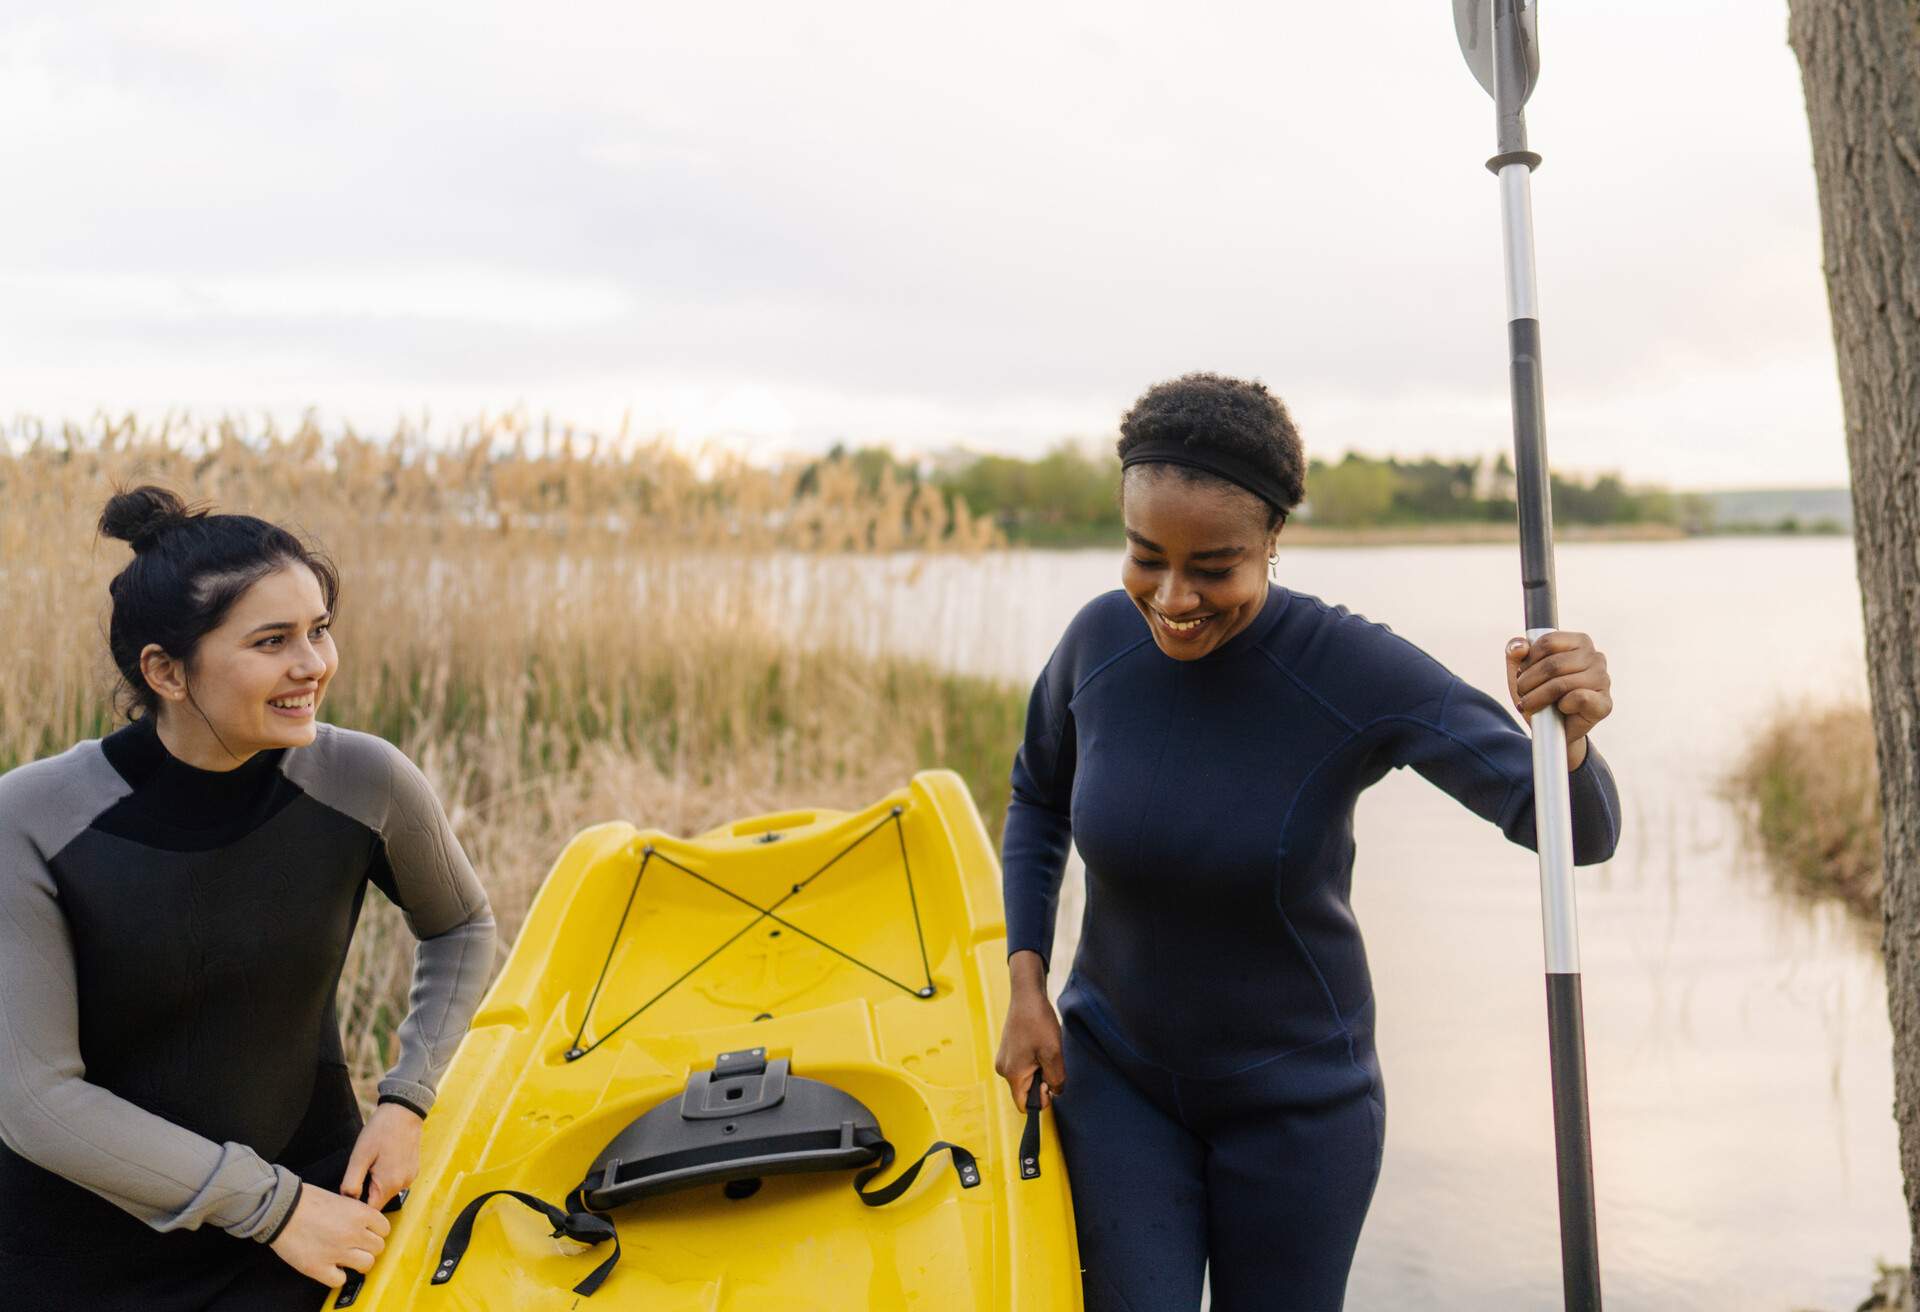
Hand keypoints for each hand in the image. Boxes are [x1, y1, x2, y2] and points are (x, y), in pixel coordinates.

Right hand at [269, 1182, 390, 1288]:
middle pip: (378, 1248)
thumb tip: (368, 1226)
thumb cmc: (307, 1200)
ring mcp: (337, 1252)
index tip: (367, 1233)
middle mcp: (353, 1233)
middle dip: (368, 1247)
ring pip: (366, 1264)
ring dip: (358, 1262)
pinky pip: (340, 1280)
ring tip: (346, 1258)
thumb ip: (357, 1214)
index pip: (384, 1229)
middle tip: (356, 1246)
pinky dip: (336, 1276)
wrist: (280, 1209)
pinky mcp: (318, 1267)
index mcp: (359, 1214)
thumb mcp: (341, 1199)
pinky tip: (330, 1267)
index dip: (376, 1232)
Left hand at [340, 1102, 421, 1211]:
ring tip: (371, 1163)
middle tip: (358, 1171)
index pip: (370, 1210)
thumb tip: (347, 1200)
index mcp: (389, 1184)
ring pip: (387, 1191)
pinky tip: (383, 1159)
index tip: (348, 1192)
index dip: (357, 1205)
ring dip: (377, 1183)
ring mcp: (410, 1178)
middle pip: (379, 1201)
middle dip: (366, 1192)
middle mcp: (403, 1185)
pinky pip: (396, 1180)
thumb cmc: (380, 1131)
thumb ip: (351, 1182)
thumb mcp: (360, 1156)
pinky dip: (387, 1176)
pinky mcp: (413, 1170)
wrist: (404, 1111)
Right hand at [994, 950, 1065, 1111]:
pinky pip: (1022, 1066)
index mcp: (1012, 1074)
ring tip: (1044, 1049)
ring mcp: (1003, 1059)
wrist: (1026, 995)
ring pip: (1025, 1078)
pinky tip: (1039, 1044)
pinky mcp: (1007, 1050)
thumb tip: (1055, 1093)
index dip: (1041, 1099)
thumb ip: (1056, 1079)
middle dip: (1041, 1082)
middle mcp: (1003, 1070)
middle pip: (1025, 1091)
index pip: (1024, 1105)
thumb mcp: (1053, 1053)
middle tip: (1050, 1059)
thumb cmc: (1039, 1023)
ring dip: (1039, 1070)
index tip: (1050, 1079)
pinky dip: (1034, 1061)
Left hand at [1505, 631, 1611, 767]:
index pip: (1548, 642)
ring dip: (1537, 697)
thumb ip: (1515, 651)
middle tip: (1521, 693)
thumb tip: (1520, 646)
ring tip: (1530, 704)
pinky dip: (1562, 705)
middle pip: (1552, 664)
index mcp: (1579, 642)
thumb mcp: (1521, 669)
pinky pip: (1580, 698)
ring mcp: (1603, 680)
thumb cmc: (1538, 693)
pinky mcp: (1604, 703)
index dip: (1528, 661)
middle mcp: (1595, 657)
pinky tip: (1560, 709)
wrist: (1550, 728)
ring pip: (1562, 683)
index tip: (1521, 673)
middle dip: (1528, 682)